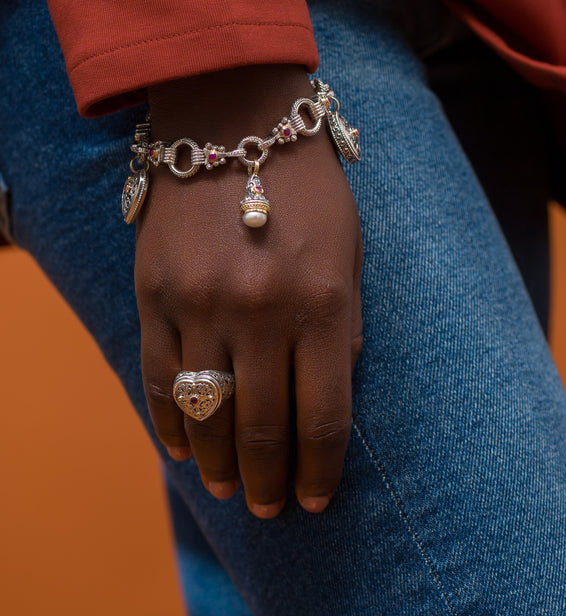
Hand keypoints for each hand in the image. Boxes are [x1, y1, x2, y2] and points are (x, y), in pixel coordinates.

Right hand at [135, 65, 362, 517]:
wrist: (236, 117)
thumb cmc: (310, 186)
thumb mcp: (351, 254)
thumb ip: (345, 326)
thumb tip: (332, 393)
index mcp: (324, 303)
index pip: (325, 417)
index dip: (322, 470)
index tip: (317, 498)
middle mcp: (263, 312)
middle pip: (266, 428)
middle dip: (271, 481)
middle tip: (272, 508)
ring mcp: (202, 304)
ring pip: (208, 414)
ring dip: (220, 464)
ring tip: (231, 490)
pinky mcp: (155, 292)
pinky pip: (158, 378)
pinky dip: (170, 424)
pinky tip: (184, 450)